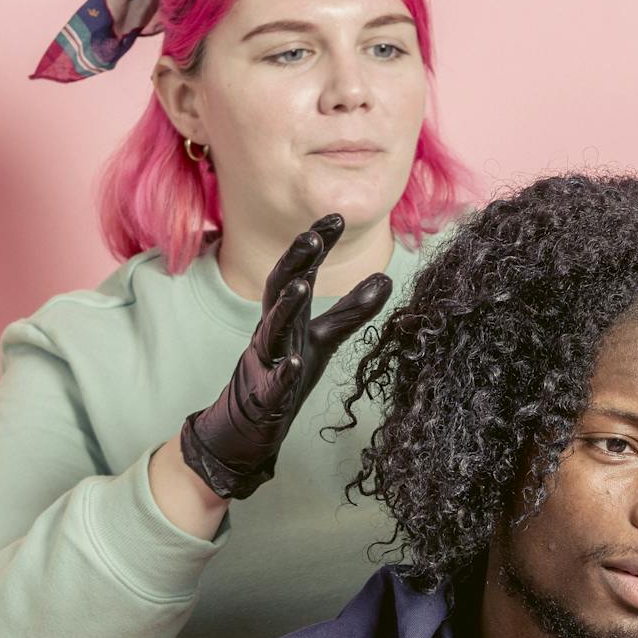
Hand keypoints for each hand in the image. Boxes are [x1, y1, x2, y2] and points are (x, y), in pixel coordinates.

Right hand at [180, 216, 392, 500]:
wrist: (252, 420)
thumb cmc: (287, 369)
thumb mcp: (324, 337)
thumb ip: (352, 310)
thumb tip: (386, 278)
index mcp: (287, 313)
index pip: (301, 270)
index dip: (316, 244)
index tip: (334, 217)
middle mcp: (274, 329)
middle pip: (279, 288)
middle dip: (295, 262)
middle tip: (311, 236)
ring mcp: (267, 360)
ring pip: (272, 329)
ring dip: (286, 307)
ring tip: (301, 286)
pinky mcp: (267, 394)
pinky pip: (274, 382)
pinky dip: (284, 373)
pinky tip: (295, 365)